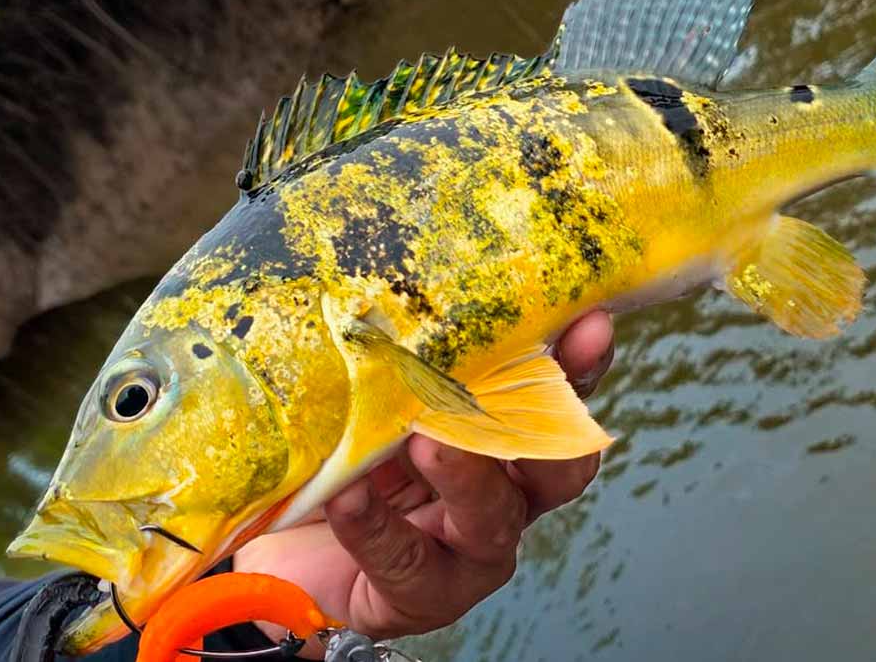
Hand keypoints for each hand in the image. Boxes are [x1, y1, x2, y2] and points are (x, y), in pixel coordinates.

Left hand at [233, 311, 614, 653]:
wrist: (286, 547)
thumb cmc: (347, 458)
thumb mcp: (377, 399)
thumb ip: (403, 359)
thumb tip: (393, 280)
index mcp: (508, 439)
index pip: (559, 397)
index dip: (579, 363)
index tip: (588, 321)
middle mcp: (507, 495)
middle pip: (559, 465)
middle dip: (548, 421)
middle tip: (516, 377)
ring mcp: (472, 551)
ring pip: (493, 516)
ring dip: (465, 475)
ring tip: (426, 441)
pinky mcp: (424, 594)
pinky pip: (405, 560)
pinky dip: (376, 527)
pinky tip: (348, 498)